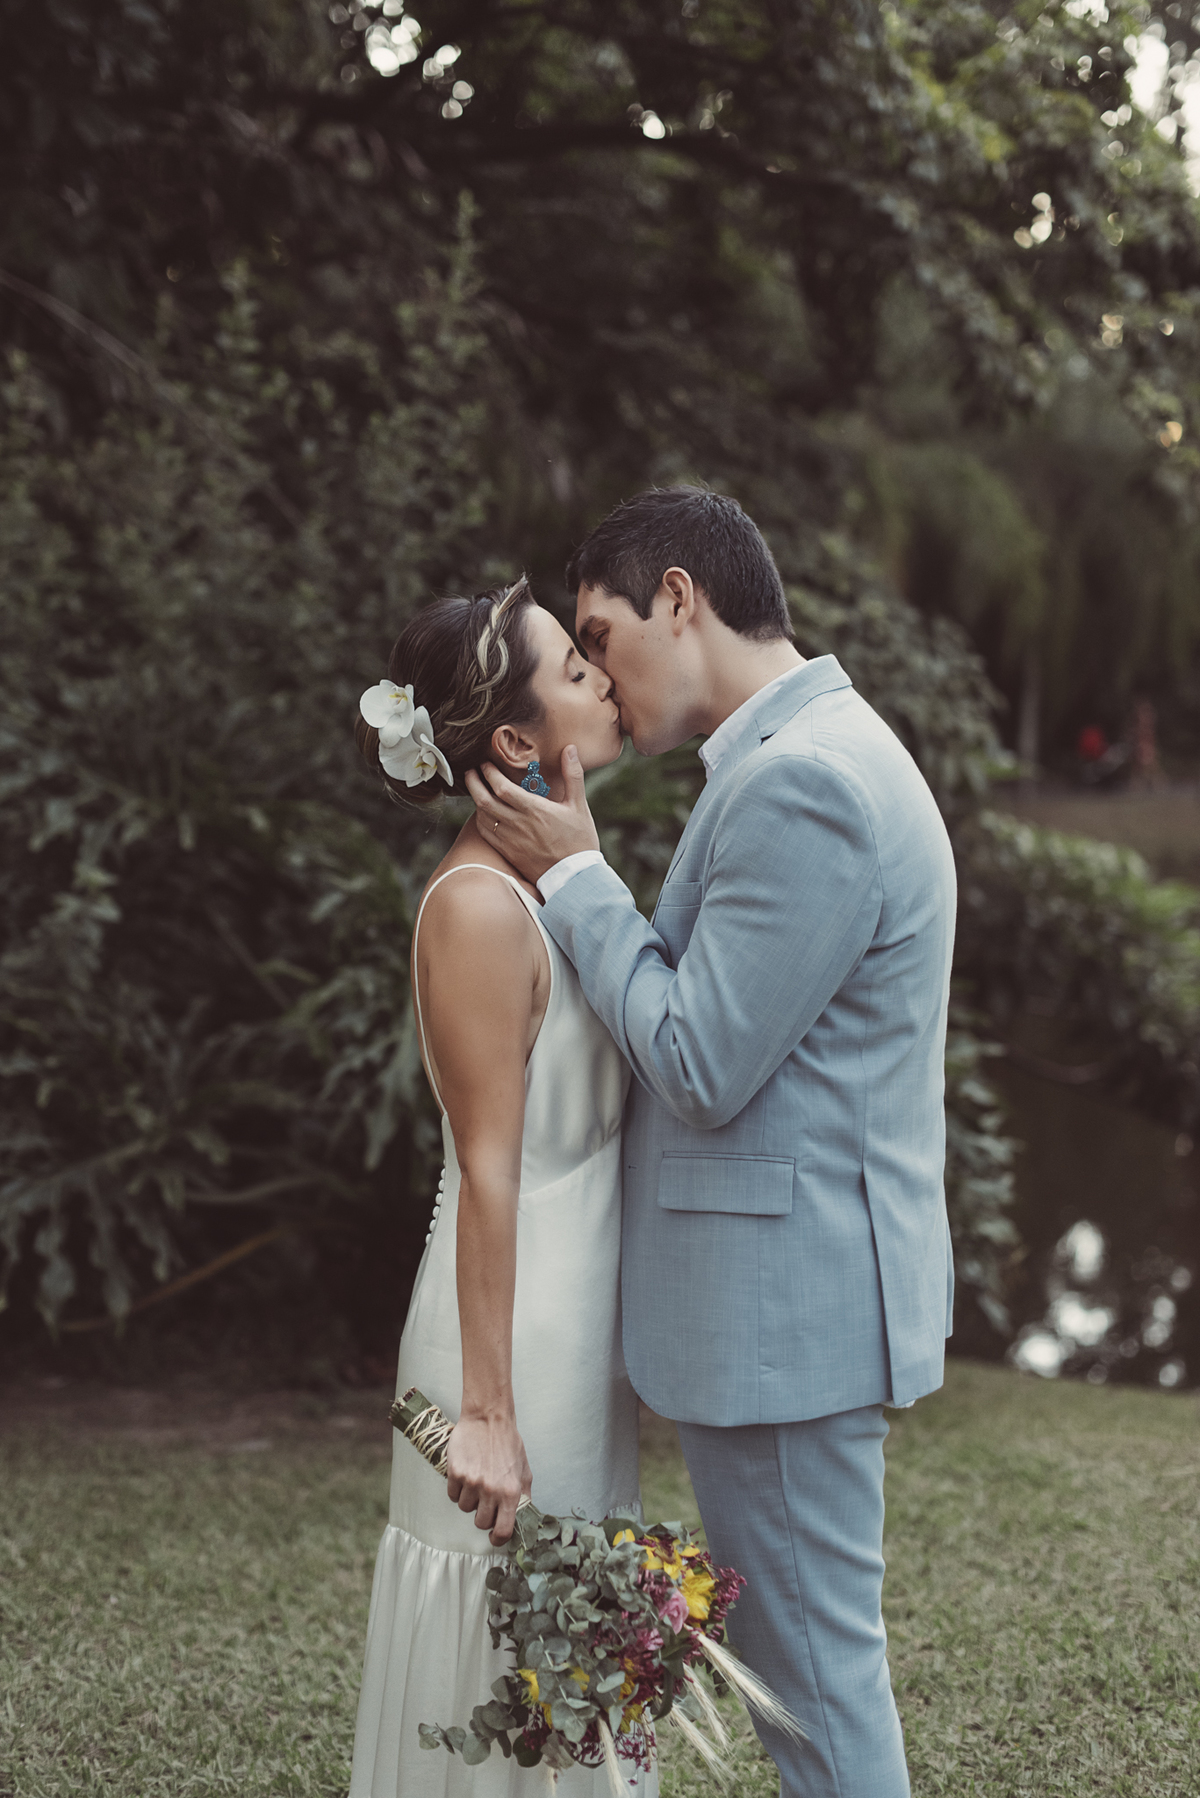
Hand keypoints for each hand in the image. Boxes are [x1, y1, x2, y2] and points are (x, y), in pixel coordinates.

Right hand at [445, 1412, 532, 1545]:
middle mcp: (491, 1490)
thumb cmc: (508, 1443)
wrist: (488, 1418)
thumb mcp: (524, 1471)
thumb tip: (521, 1518)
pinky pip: (452, 1495)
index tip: (494, 1536)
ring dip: (469, 1500)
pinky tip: (465, 1475)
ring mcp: (472, 1482)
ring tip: (476, 1481)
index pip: (503, 1530)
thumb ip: (523, 1497)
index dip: (497, 1538)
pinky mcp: (456, 1473)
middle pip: (480, 1523)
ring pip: (464, 1509)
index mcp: (511, 1492)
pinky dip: (457, 1489)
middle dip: (482, 1516)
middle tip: (484, 1501)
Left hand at [465, 745, 599, 883]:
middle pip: (485, 800)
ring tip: (476, 788)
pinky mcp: (507, 852)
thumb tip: (569, 748)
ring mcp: (510, 840)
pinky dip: (480, 819)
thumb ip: (572, 775)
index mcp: (535, 810)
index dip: (489, 773)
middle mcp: (518, 824)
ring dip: (476, 800)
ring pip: (483, 816)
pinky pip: (486, 833)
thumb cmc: (579, 841)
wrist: (574, 877)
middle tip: (471, 772)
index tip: (486, 764)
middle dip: (474, 782)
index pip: (502, 787)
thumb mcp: (579, 806)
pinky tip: (483, 812)